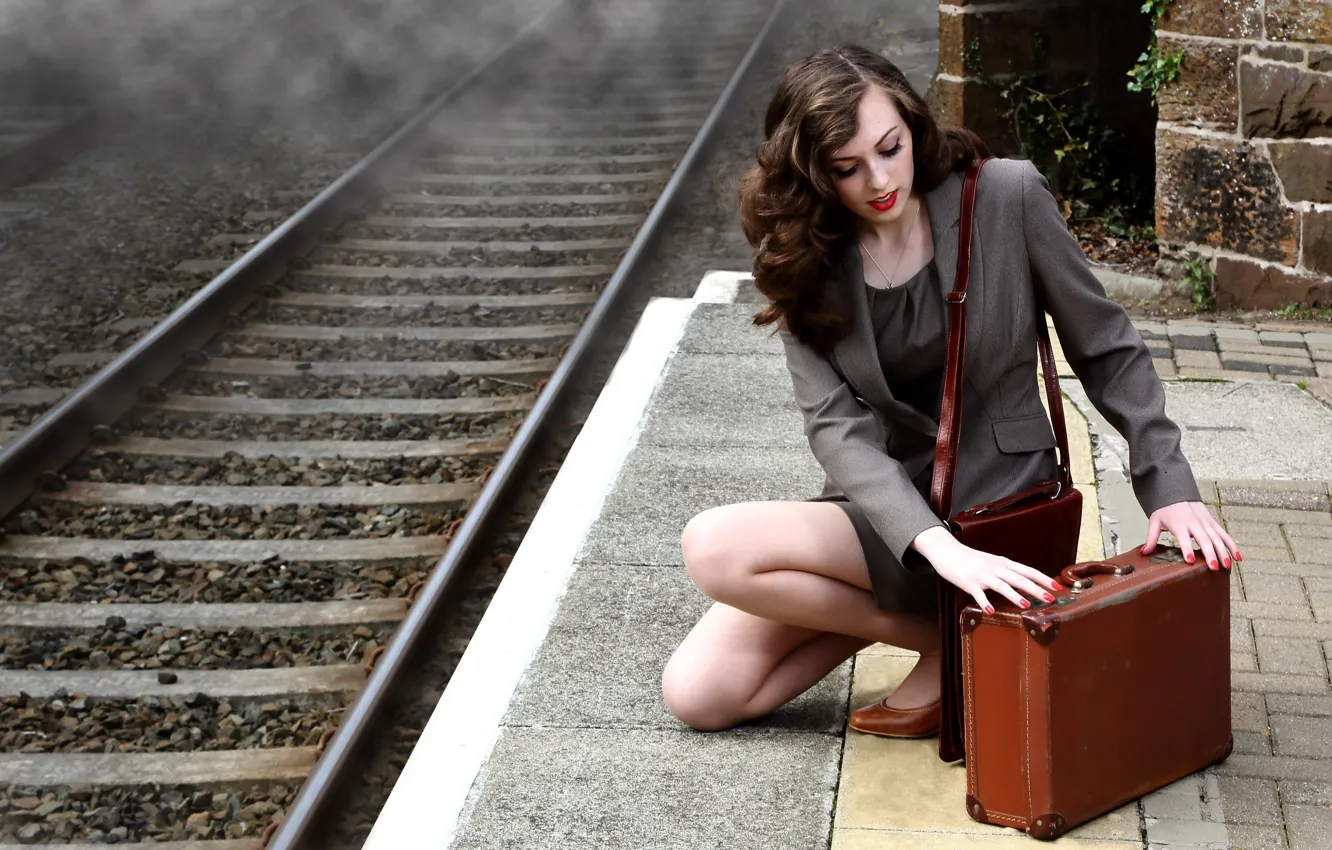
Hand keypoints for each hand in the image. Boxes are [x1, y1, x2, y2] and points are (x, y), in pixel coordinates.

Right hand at [911, 526, 1061, 613]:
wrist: (947, 551)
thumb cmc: (970, 560)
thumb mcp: (992, 563)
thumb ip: (1006, 573)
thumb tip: (1024, 585)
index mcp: (1003, 563)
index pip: (1027, 570)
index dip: (1043, 578)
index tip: (1057, 586)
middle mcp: (995, 568)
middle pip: (1019, 578)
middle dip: (1036, 588)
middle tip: (1051, 598)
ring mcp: (982, 575)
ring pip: (1001, 585)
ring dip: (1014, 595)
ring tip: (1027, 605)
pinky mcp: (968, 582)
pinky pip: (978, 594)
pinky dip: (984, 602)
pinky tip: (990, 611)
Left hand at [1141, 501, 1238, 569]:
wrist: (1176, 492)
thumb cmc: (1165, 509)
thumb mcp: (1155, 521)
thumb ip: (1150, 538)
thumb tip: (1143, 553)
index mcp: (1179, 524)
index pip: (1184, 538)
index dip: (1187, 549)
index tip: (1190, 561)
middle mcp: (1194, 523)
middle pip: (1204, 539)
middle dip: (1210, 554)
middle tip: (1213, 567)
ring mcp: (1206, 523)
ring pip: (1217, 538)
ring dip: (1223, 552)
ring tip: (1227, 565)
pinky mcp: (1213, 522)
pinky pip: (1224, 534)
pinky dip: (1232, 545)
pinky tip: (1237, 557)